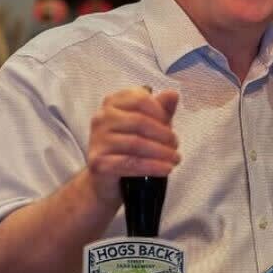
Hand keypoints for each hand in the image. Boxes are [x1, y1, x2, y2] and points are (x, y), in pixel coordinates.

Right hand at [85, 87, 180, 210]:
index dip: (161, 113)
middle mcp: (101, 118)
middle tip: (176, 146)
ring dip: (161, 152)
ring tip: (175, 159)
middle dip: (164, 135)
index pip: (141, 99)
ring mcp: (97, 140)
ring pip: (136, 143)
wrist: (108, 178)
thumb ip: (161, 109)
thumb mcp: (149, 124)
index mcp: (113, 103)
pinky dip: (152, 166)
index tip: (171, 127)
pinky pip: (129, 163)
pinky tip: (166, 169)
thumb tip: (173, 94)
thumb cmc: (130, 146)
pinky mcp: (98, 162)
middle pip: (140, 121)